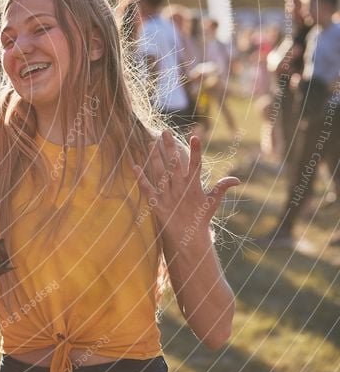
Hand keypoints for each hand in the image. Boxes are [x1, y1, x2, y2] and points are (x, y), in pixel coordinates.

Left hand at [132, 130, 239, 246]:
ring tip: (151, 143)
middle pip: (174, 164)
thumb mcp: (212, 203)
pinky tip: (134, 166)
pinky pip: (147, 189)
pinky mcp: (157, 204)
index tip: (195, 134)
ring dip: (154, 158)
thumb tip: (237, 179)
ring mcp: (168, 196)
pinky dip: (140, 178)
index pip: (196, 164)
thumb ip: (221, 188)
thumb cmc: (201, 218)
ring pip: (160, 173)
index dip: (196, 150)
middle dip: (170, 147)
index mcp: (194, 186)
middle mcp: (181, 189)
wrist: (189, 239)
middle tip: (165, 132)